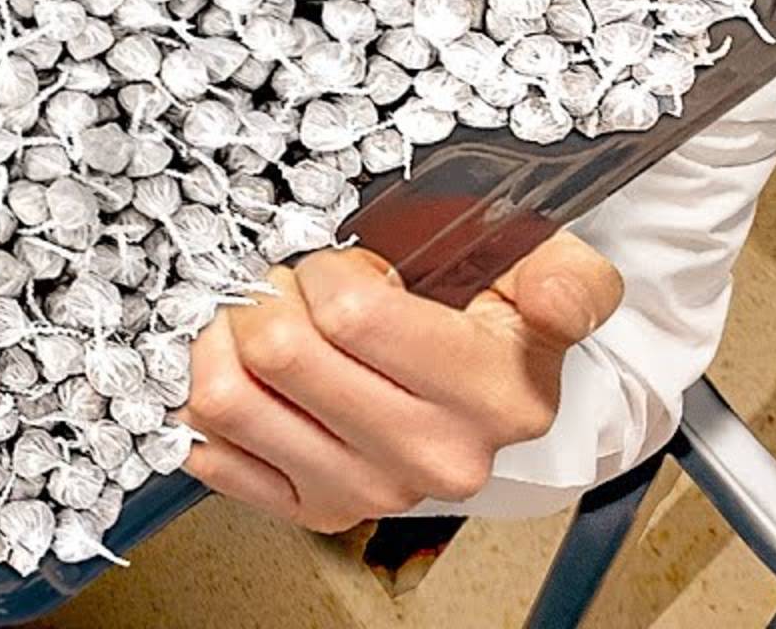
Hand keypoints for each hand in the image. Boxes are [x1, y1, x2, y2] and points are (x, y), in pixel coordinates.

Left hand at [180, 232, 623, 531]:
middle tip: (289, 284)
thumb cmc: (497, 312)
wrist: (488, 389)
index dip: (323, 267)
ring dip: (225, 340)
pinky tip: (240, 370)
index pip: (351, 313)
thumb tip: (554, 303)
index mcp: (497, 395)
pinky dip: (206, 398)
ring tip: (257, 319)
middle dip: (269, 294)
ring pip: (232, 400)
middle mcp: (436, 457)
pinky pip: (212, 451)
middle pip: (282, 352)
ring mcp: (371, 493)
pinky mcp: (316, 512)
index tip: (339, 263)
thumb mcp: (550, 270)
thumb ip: (569, 280)